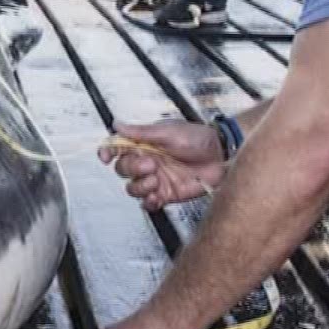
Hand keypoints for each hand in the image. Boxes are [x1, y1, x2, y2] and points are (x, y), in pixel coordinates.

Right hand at [99, 120, 225, 210]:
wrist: (222, 156)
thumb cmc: (198, 139)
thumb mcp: (169, 132)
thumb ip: (141, 132)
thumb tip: (116, 124)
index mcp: (144, 144)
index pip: (117, 148)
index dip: (107, 151)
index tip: (106, 156)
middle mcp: (147, 162)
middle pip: (122, 169)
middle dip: (131, 169)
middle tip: (151, 164)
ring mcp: (156, 179)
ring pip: (132, 188)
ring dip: (139, 186)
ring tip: (156, 180)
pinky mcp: (166, 194)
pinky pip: (148, 203)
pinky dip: (148, 202)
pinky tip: (156, 196)